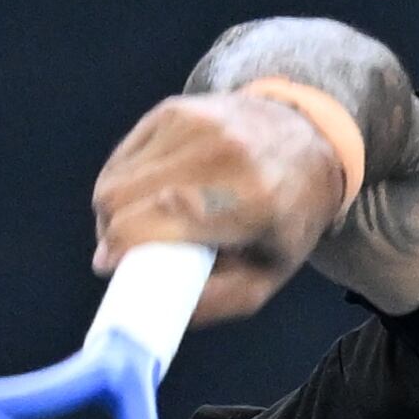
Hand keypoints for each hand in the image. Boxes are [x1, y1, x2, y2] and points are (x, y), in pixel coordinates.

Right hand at [88, 88, 357, 322]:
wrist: (308, 139)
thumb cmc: (287, 216)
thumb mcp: (266, 275)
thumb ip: (214, 303)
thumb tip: (151, 311)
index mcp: (253, 199)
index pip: (160, 218)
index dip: (122, 246)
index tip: (110, 267)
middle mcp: (222, 152)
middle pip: (124, 196)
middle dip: (110, 232)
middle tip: (121, 253)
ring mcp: (195, 122)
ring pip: (116, 175)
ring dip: (112, 209)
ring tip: (135, 226)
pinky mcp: (175, 108)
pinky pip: (122, 155)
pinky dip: (120, 181)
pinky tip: (142, 196)